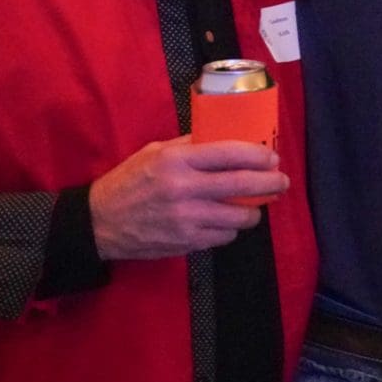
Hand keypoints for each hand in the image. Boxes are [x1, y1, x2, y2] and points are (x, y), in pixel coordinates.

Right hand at [88, 137, 285, 259]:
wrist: (100, 222)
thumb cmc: (130, 181)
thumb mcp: (155, 152)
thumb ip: (191, 146)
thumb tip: (229, 138)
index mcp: (175, 160)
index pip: (229, 153)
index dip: (258, 156)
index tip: (272, 158)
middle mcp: (183, 188)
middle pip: (242, 185)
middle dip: (270, 184)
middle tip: (281, 182)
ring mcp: (185, 219)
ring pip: (238, 217)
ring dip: (253, 211)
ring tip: (254, 205)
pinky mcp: (185, 242)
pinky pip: (223, 236)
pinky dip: (230, 229)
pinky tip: (226, 221)